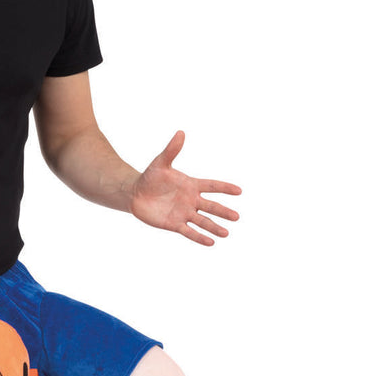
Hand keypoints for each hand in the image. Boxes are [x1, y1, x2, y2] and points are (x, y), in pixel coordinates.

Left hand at [131, 130, 240, 244]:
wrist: (135, 194)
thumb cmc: (150, 177)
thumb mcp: (160, 163)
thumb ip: (172, 150)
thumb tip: (180, 132)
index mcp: (191, 185)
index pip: (212, 186)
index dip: (224, 188)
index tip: (239, 191)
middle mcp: (191, 200)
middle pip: (211, 207)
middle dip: (223, 212)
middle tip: (236, 217)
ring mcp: (184, 213)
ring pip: (203, 221)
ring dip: (214, 227)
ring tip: (226, 233)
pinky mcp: (174, 224)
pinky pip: (189, 231)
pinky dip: (199, 237)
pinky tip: (210, 242)